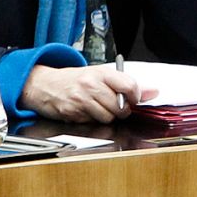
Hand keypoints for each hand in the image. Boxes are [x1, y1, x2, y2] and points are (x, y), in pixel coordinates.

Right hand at [21, 64, 156, 122]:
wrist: (44, 84)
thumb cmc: (74, 80)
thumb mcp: (100, 75)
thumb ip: (126, 84)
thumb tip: (153, 92)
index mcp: (101, 73)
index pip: (129, 85)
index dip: (135, 96)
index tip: (133, 98)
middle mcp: (91, 85)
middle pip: (120, 106)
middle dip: (121, 110)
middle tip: (114, 105)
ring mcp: (81, 100)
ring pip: (107, 118)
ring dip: (107, 117)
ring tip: (98, 107)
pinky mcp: (72, 114)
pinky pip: (92, 123)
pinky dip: (92, 120)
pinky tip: (85, 112)